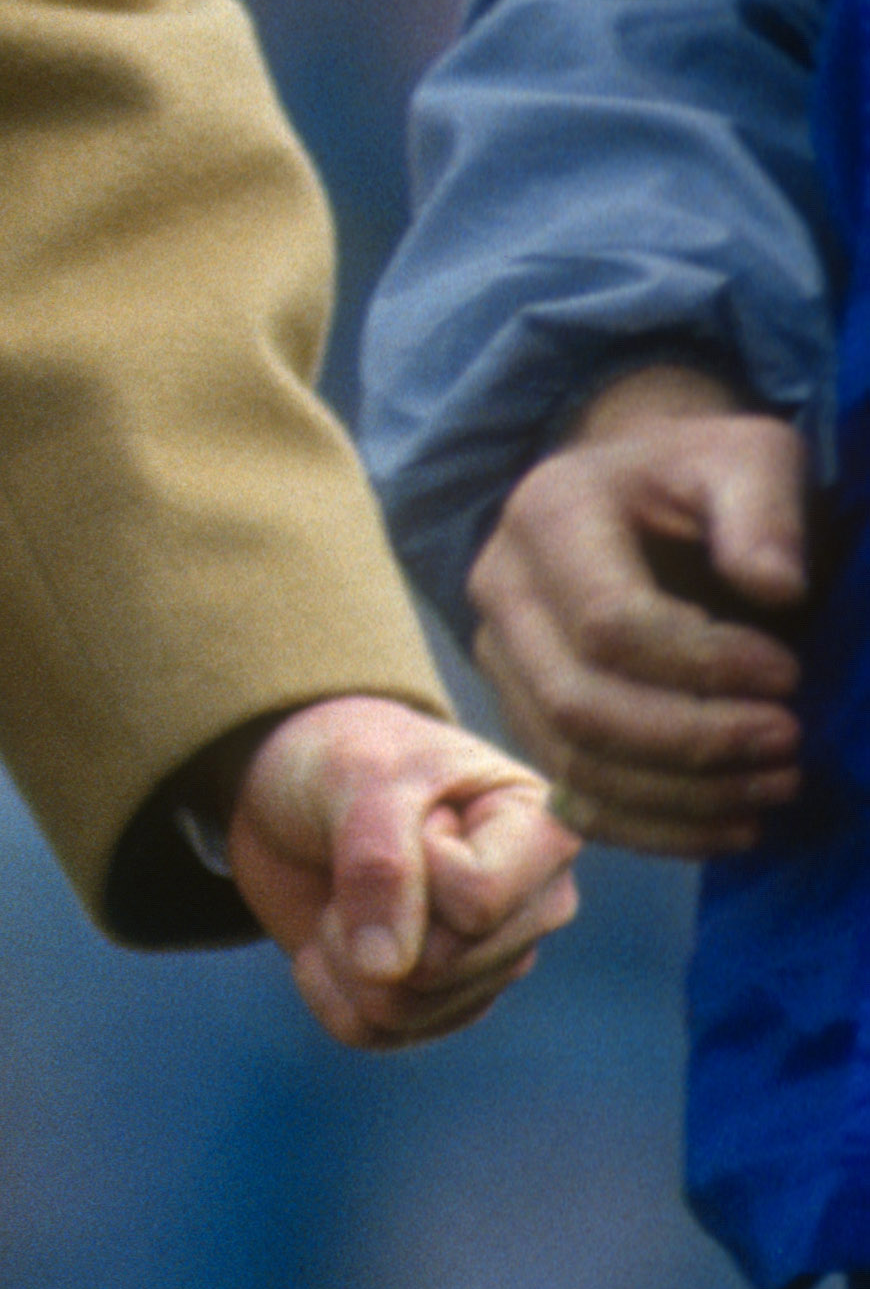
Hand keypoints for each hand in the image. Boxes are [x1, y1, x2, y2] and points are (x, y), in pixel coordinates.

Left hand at [219, 691, 579, 1049]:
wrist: (296, 788)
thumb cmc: (347, 760)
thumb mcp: (361, 778)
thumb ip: (380, 863)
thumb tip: (388, 974)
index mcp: (544, 836)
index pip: (477, 901)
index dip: (411, 863)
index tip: (407, 811)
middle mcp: (531, 910)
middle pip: (441, 966)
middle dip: (369, 914)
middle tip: (361, 853)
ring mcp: (488, 966)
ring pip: (404, 1009)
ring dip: (342, 950)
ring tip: (348, 892)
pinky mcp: (436, 1006)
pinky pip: (370, 1033)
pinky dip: (325, 986)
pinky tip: (329, 936)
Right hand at [465, 365, 807, 860]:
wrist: (641, 497)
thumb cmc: (700, 478)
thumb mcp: (747, 459)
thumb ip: (764, 511)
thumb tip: (774, 587)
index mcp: (549, 516)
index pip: (608, 622)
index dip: (704, 666)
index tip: (789, 674)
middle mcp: (501, 590)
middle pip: (579, 704)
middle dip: (694, 740)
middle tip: (788, 741)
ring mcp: (500, 660)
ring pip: (573, 763)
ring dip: (683, 796)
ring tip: (776, 786)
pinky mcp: (523, 714)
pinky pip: (574, 797)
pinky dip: (655, 830)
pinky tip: (733, 826)